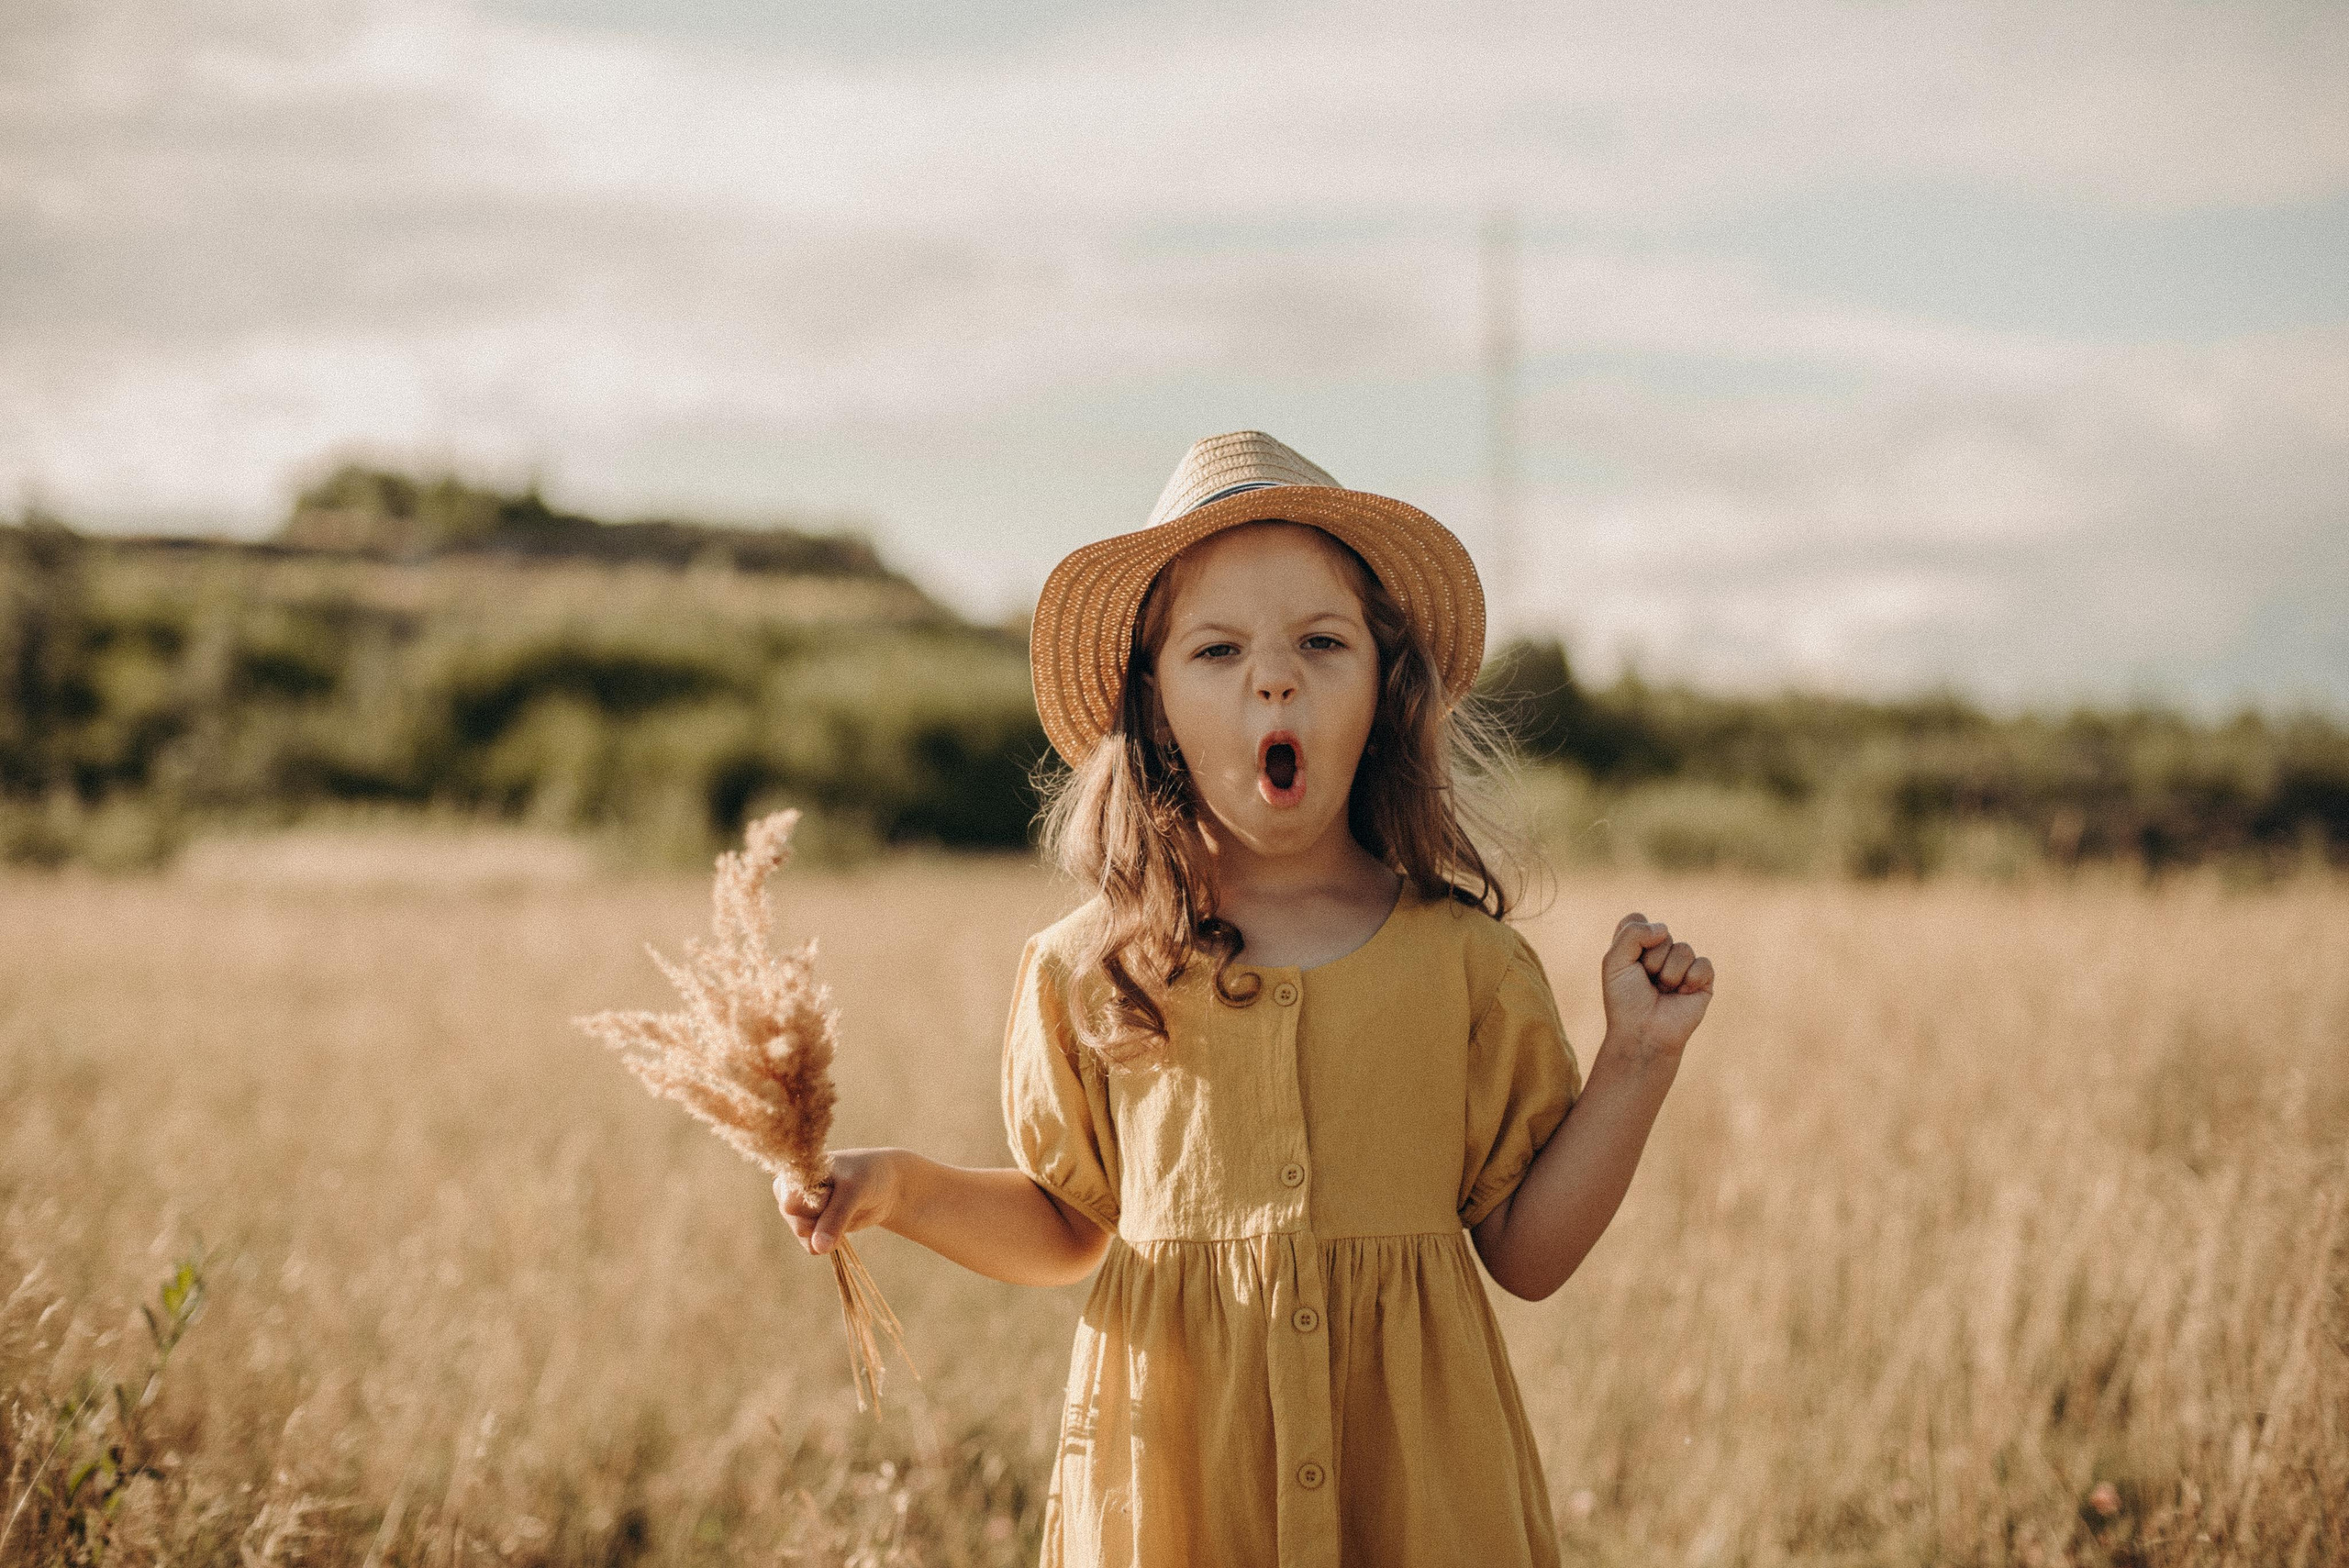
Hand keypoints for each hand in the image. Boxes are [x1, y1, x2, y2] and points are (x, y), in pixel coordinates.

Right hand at [775, 1147, 903, 1256]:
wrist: (885, 1186)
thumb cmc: (866, 1177)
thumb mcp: (853, 1191)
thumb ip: (835, 1218)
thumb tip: (817, 1248)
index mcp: (796, 1173)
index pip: (792, 1202)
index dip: (817, 1203)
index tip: (834, 1189)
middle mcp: (791, 1192)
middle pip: (798, 1223)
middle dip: (823, 1219)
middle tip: (839, 1199)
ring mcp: (800, 1212)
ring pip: (804, 1236)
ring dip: (827, 1230)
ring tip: (843, 1208)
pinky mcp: (812, 1227)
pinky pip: (813, 1246)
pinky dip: (830, 1240)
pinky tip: (842, 1222)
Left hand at [1601, 912, 1714, 1061]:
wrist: (1643, 1033)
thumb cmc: (1626, 1000)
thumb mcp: (1614, 962)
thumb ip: (1632, 933)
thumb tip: (1664, 929)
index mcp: (1636, 946)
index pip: (1637, 919)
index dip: (1633, 937)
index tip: (1627, 961)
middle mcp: (1660, 952)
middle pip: (1661, 933)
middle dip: (1651, 960)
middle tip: (1646, 982)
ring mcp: (1682, 965)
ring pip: (1683, 948)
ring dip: (1669, 974)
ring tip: (1662, 991)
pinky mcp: (1702, 980)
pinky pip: (1703, 964)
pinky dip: (1690, 980)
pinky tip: (1681, 994)